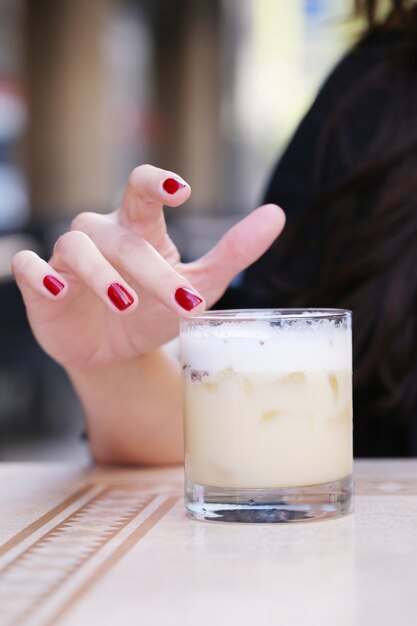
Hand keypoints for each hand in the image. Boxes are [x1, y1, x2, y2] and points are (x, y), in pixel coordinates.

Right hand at [12, 165, 284, 369]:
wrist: (115, 351)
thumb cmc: (155, 310)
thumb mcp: (198, 285)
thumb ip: (233, 252)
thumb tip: (277, 213)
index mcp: (139, 229)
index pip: (142, 189)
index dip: (157, 183)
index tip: (182, 190)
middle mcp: (102, 236)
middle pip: (122, 237)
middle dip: (153, 270)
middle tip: (184, 301)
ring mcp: (68, 260)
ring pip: (74, 247)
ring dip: (100, 275)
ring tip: (125, 304)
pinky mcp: (41, 286)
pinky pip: (28, 268)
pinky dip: (39, 275)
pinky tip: (56, 290)